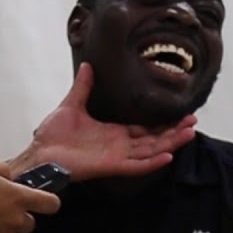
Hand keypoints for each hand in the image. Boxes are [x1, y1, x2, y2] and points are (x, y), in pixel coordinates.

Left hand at [12, 62, 196, 181]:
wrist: (39, 153)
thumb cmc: (53, 135)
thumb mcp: (71, 104)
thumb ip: (83, 87)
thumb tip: (87, 65)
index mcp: (113, 132)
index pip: (144, 128)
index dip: (162, 122)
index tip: (179, 112)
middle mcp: (119, 146)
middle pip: (153, 139)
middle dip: (173, 131)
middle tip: (193, 120)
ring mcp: (116, 157)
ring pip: (150, 151)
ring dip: (170, 143)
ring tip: (189, 133)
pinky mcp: (110, 167)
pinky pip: (135, 166)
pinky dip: (151, 162)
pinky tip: (167, 156)